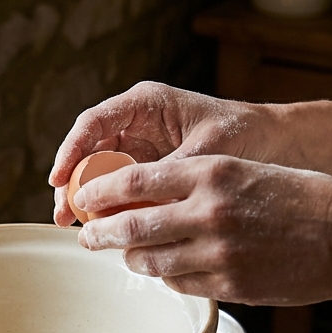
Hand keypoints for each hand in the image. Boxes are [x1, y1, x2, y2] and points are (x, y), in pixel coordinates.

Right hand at [49, 82, 286, 225]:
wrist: (272, 142)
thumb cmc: (243, 132)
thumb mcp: (207, 149)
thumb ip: (173, 170)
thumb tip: (145, 202)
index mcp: (145, 104)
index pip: (94, 123)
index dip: (71, 150)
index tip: (59, 179)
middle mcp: (136, 122)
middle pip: (89, 150)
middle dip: (72, 182)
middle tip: (63, 214)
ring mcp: (140, 147)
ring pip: (99, 171)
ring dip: (87, 199)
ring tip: (77, 227)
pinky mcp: (148, 170)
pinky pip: (120, 188)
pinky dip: (111, 207)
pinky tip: (106, 228)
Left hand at [73, 155, 331, 305]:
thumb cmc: (305, 199)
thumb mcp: (248, 171)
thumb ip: (198, 181)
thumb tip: (146, 194)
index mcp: (213, 172)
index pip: (134, 181)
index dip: (100, 193)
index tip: (85, 199)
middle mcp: (210, 211)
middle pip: (131, 226)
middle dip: (100, 233)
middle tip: (88, 236)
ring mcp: (218, 252)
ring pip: (150, 261)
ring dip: (132, 260)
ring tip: (126, 256)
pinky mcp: (229, 285)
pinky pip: (179, 284)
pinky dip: (166, 279)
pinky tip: (166, 271)